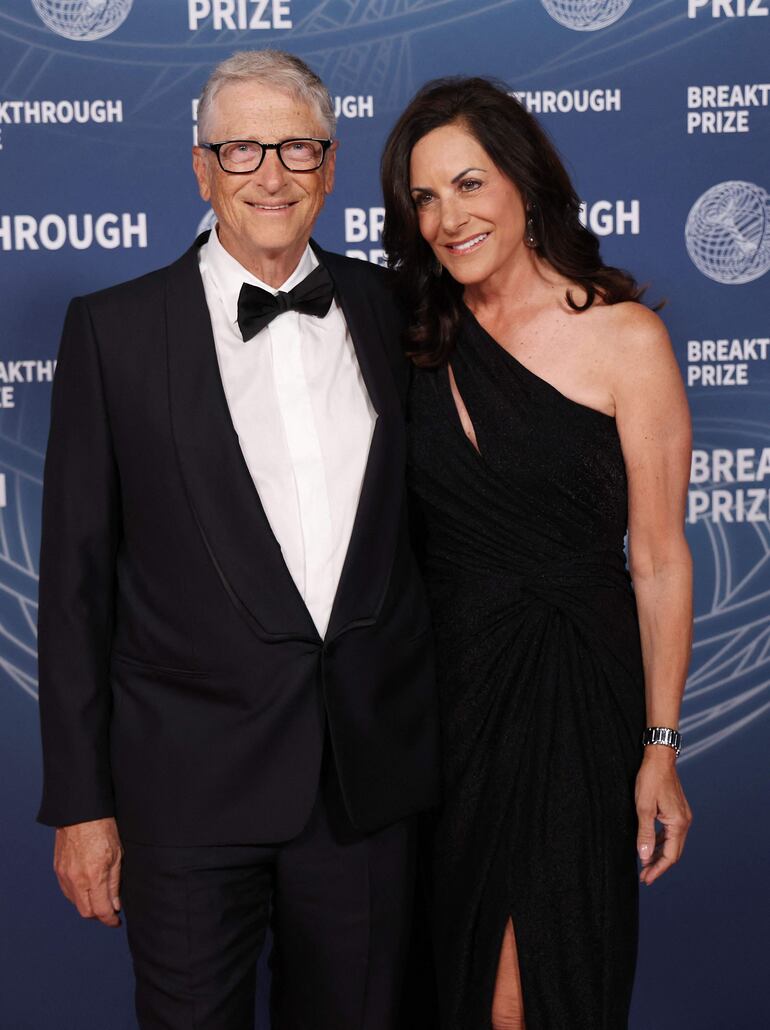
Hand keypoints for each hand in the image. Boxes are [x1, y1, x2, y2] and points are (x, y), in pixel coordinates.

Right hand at [53, 817, 122, 926]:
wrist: (80, 812)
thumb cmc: (103, 829)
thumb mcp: (117, 855)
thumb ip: (115, 882)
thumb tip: (115, 904)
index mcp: (94, 877)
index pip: (101, 910)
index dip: (110, 920)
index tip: (116, 921)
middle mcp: (76, 880)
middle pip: (86, 912)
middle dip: (99, 915)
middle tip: (110, 911)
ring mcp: (65, 876)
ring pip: (75, 903)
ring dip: (88, 905)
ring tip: (100, 898)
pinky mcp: (58, 870)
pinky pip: (67, 892)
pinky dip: (77, 896)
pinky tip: (87, 888)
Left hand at [635, 747, 691, 885]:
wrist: (659, 758)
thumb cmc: (650, 779)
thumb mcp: (643, 808)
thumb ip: (644, 833)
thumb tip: (644, 857)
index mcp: (678, 824)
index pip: (670, 856)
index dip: (658, 869)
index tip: (646, 879)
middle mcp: (684, 822)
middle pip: (673, 852)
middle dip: (659, 866)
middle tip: (644, 877)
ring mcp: (682, 816)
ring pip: (672, 843)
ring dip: (660, 855)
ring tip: (646, 864)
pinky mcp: (678, 811)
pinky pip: (671, 833)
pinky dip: (661, 842)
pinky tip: (651, 845)